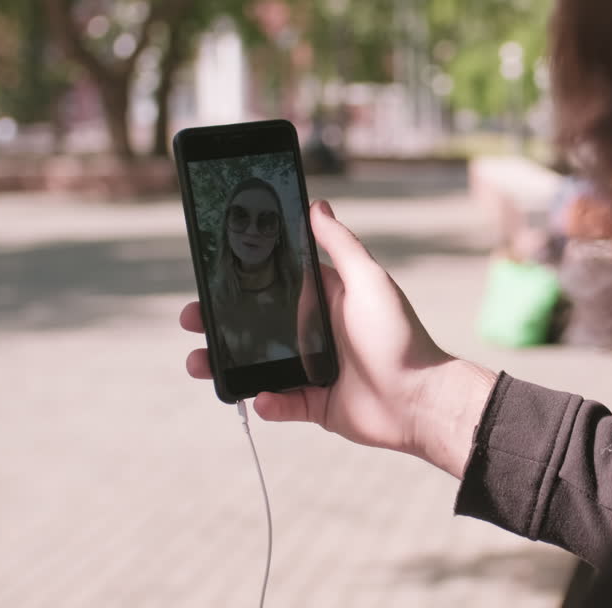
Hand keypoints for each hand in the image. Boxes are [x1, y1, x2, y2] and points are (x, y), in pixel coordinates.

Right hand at [181, 200, 496, 477]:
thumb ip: (339, 245)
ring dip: (226, 365)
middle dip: (219, 325)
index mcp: (325, 301)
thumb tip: (316, 205)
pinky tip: (260, 397)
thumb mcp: (368, 281)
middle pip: (256, 327)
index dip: (241, 282)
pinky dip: (266, 403)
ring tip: (200, 363)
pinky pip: (280, 404)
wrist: (419, 398)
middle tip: (191, 320)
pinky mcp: (316, 405)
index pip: (274, 285)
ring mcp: (313, 371)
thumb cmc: (398, 335)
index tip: (209, 277)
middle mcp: (316, 333)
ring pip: (258, 366)